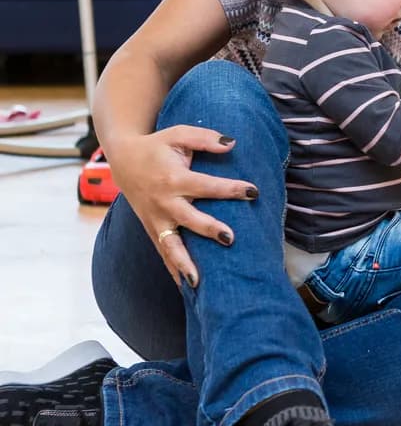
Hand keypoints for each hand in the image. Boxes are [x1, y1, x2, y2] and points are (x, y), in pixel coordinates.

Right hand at [105, 126, 257, 287]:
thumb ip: (206, 139)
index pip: (206, 186)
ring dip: (184, 264)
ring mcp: (156, 220)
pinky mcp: (153, 230)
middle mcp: (164, 203)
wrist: (123, 160)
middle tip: (230, 238)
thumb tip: (233, 144)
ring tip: (198, 284)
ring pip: (170, 246)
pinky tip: (187, 291)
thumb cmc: (157, 146)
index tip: (253, 192)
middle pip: (189, 220)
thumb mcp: (179, 134)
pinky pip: (163, 253)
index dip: (230, 189)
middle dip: (209, 229)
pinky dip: (174, 272)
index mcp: (173, 179)